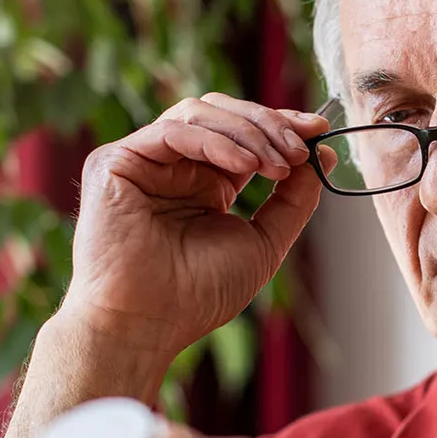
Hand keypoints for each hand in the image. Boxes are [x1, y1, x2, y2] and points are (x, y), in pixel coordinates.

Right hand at [61, 94, 335, 356]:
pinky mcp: (114, 161)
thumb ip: (293, 199)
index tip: (318, 131)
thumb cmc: (198, 295)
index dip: (281, 124)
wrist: (147, 324)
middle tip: (301, 147)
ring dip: (249, 132)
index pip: (244, 134)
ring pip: (200, 113)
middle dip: (269, 124)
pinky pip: (172, 132)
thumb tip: (322, 154)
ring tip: (278, 164)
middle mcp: (174, 166)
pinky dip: (217, 142)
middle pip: (223, 114)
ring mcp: (143, 161)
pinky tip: (247, 165)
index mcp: (205, 183)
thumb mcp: (264, 242)